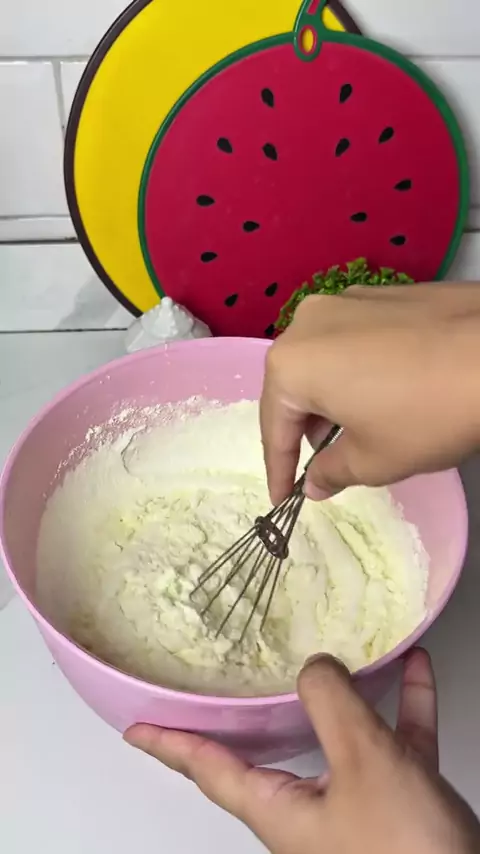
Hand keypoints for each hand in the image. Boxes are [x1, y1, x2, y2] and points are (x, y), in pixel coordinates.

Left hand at [124, 650, 479, 852]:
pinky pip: (394, 744)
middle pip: (271, 754)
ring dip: (348, 697)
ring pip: (343, 740)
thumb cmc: (406, 853)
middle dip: (253, 716)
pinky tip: (413, 672)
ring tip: (346, 655)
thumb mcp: (362, 764)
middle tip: (230, 684)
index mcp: (282, 810)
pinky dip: (402, 707)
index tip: (138, 730)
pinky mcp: (400, 808)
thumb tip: (313, 666)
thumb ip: (331, 706)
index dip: (171, 746)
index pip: (209, 770)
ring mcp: (358, 809)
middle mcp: (312, 811)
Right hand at [260, 284, 479, 503]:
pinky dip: (358, 371)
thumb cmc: (427, 413)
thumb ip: (331, 472)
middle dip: (306, 430)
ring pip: (325, 360)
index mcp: (292, 362)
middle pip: (295, 386)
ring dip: (333, 398)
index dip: (279, 469)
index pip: (274, 427)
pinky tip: (387, 393)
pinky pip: (355, 341)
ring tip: (360, 429)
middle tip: (325, 465)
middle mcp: (309, 321)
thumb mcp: (374, 460)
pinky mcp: (385, 294)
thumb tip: (314, 482)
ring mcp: (349, 300)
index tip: (282, 498)